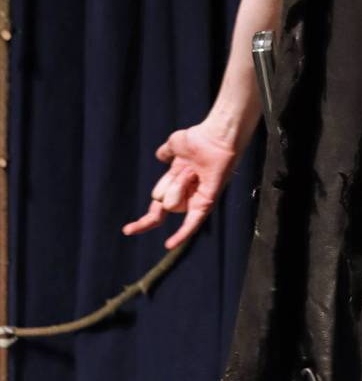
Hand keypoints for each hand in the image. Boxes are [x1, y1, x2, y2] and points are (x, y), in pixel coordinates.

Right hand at [122, 123, 238, 248]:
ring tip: (194, 170)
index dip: (143, 222)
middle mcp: (186, 194)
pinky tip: (168, 244)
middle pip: (161, 201)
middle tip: (187, 168)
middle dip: (169, 183)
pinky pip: (192, 223)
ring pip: (172, 204)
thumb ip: (166, 152)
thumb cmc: (198, 138)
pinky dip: (180, 235)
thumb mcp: (175, 145)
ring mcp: (196, 200)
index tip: (127, 231)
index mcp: (177, 184)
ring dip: (179, 183)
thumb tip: (161, 156)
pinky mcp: (206, 203)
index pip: (157, 208)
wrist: (215, 136)